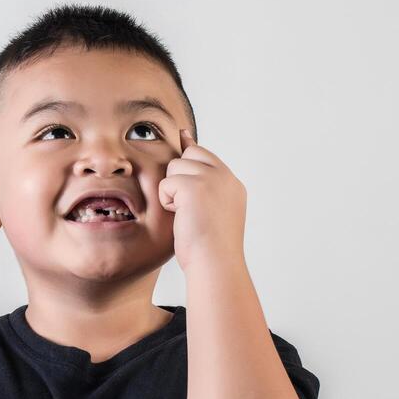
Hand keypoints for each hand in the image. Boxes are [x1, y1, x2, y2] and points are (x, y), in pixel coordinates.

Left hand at [157, 128, 247, 273]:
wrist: (215, 263)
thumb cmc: (209, 248)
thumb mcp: (212, 211)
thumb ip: (204, 186)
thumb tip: (189, 164)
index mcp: (232, 185)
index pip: (206, 155)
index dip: (190, 149)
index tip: (182, 135)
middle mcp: (225, 178)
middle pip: (189, 155)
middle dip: (179, 177)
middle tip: (186, 206)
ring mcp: (212, 179)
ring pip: (175, 167)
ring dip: (172, 191)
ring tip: (186, 215)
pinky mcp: (195, 186)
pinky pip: (166, 183)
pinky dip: (167, 201)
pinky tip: (181, 217)